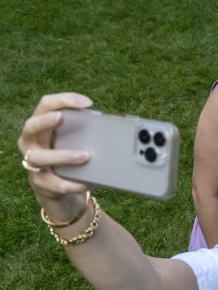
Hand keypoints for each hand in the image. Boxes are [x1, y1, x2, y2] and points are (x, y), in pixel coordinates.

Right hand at [17, 93, 93, 216]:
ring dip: (63, 155)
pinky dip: (74, 183)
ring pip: (39, 157)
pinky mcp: (41, 184)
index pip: (45, 105)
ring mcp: (32, 164)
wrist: (56, 190)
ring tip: (85, 156)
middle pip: (31, 127)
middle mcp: (31, 142)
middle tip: (60, 117)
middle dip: (45, 120)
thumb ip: (83, 130)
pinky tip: (88, 182)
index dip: (62, 100)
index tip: (86, 102)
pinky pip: (56, 184)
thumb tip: (113, 124)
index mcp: (41, 127)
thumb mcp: (72, 140)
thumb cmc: (65, 157)